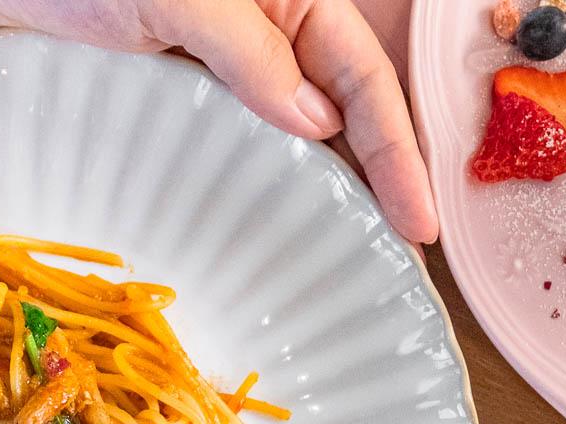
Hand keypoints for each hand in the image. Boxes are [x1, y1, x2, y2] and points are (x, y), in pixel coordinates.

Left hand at [0, 0, 438, 243]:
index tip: (416, 218)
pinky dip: (228, 196)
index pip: (361, 76)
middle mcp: (252, 39)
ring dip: (300, 194)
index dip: (395, 148)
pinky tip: (243, 235)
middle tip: (393, 250)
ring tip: (329, 256)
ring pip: (271, 143)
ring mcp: (202, 77)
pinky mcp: (149, 108)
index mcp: (283, 0)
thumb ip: (251, 53)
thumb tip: (320, 124)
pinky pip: (203, 159)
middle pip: (330, 114)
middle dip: (367, 177)